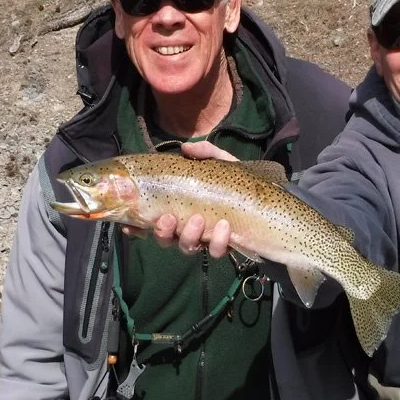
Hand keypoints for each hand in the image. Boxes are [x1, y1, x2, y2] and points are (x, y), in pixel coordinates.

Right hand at [122, 142, 237, 257]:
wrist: (270, 202)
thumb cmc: (240, 182)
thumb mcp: (223, 163)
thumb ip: (206, 153)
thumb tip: (185, 148)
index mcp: (181, 208)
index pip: (152, 220)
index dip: (138, 227)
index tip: (130, 226)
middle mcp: (188, 227)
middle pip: (165, 238)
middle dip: (162, 232)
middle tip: (168, 219)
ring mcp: (206, 239)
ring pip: (186, 247)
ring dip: (188, 236)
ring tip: (198, 220)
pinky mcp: (226, 247)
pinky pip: (217, 251)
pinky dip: (219, 241)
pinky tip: (225, 226)